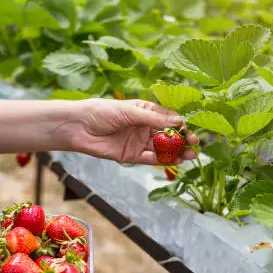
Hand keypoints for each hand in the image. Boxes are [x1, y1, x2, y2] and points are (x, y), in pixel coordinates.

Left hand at [71, 98, 198, 164]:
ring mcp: (138, 142)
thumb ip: (153, 119)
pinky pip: (150, 159)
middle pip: (168, 135)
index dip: (181, 124)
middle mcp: (144, 127)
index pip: (168, 118)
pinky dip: (163, 161)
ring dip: (177, 152)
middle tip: (194, 144)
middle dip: (182, 140)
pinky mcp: (131, 156)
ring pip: (162, 148)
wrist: (78, 127)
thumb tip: (178, 121)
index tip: (191, 129)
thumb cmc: (102, 111)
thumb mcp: (129, 111)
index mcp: (145, 111)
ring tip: (190, 155)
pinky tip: (175, 161)